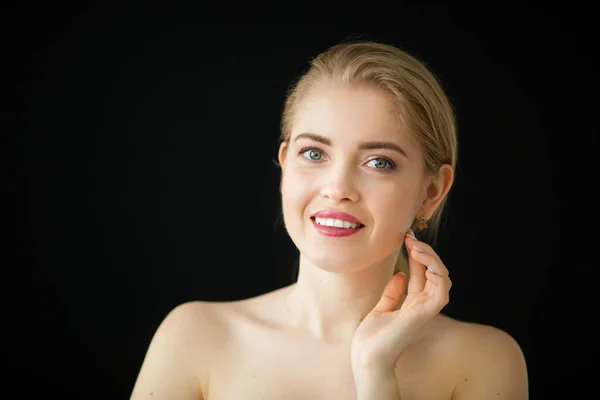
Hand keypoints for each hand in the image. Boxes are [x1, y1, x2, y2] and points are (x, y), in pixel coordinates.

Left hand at [351, 231, 451, 372]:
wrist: (367, 357)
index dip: (416, 255)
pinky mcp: (426, 314)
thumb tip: (400, 274)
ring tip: (415, 246)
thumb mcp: (380, 308)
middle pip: (433, 272)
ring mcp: (425, 310)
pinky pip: (443, 291)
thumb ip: (392, 293)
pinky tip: (424, 262)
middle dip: (424, 252)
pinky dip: (438, 274)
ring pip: (442, 278)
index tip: (405, 237)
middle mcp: (422, 306)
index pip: (421, 274)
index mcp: (412, 304)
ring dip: (431, 259)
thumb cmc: (371, 339)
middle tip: (409, 237)